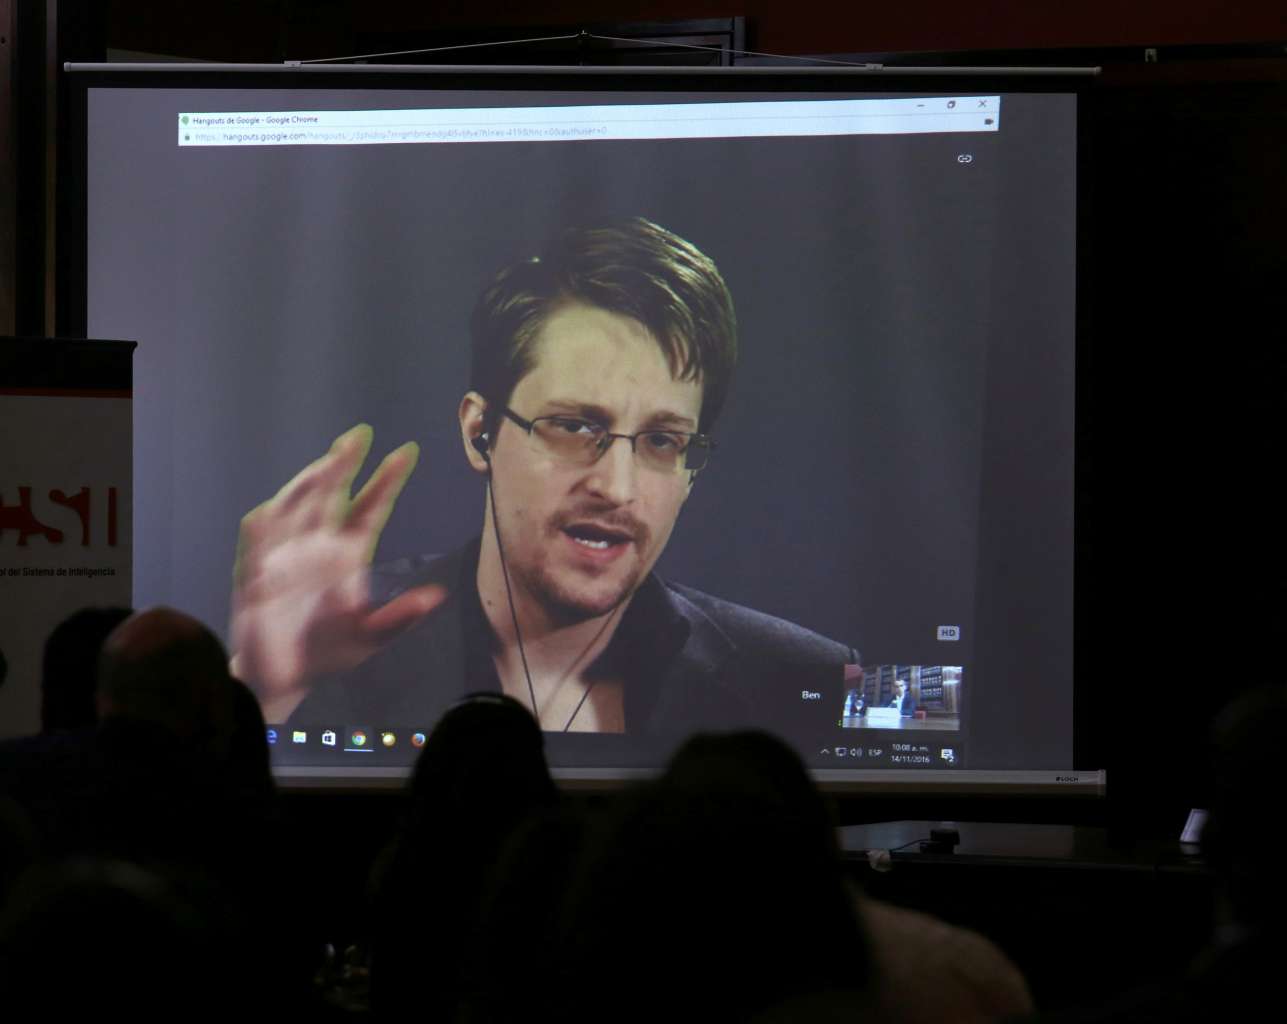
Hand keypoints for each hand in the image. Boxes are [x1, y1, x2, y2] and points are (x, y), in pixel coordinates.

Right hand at [230, 425, 445, 721]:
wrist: (284, 679)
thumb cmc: (329, 653)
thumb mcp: (370, 637)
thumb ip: (399, 618)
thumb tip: (436, 596)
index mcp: (350, 554)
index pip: (370, 508)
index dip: (387, 481)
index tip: (408, 452)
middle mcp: (318, 545)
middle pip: (332, 495)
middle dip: (344, 464)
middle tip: (360, 435)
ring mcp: (286, 553)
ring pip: (297, 506)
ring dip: (310, 483)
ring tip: (328, 462)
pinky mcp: (255, 570)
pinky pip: (258, 539)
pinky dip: (265, 523)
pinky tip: (274, 508)